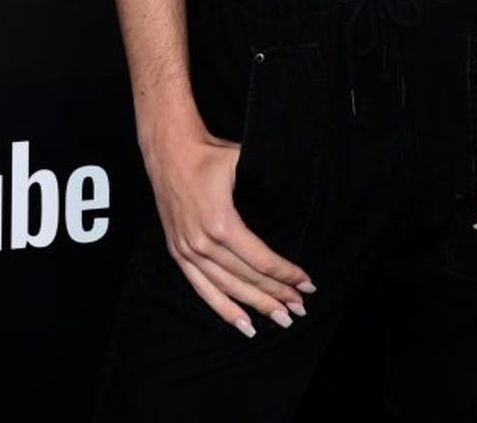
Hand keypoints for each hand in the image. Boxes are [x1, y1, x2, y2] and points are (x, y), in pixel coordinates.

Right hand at [140, 124, 316, 336]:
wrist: (169, 152)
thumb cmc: (209, 155)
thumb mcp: (242, 162)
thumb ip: (267, 182)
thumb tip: (300, 194)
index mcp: (222, 224)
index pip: (261, 260)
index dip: (286, 274)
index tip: (307, 284)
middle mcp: (203, 244)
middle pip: (247, 279)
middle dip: (277, 295)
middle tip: (300, 309)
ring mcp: (188, 251)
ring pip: (228, 288)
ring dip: (256, 306)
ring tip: (281, 319)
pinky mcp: (178, 253)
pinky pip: (203, 289)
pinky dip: (223, 308)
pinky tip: (244, 324)